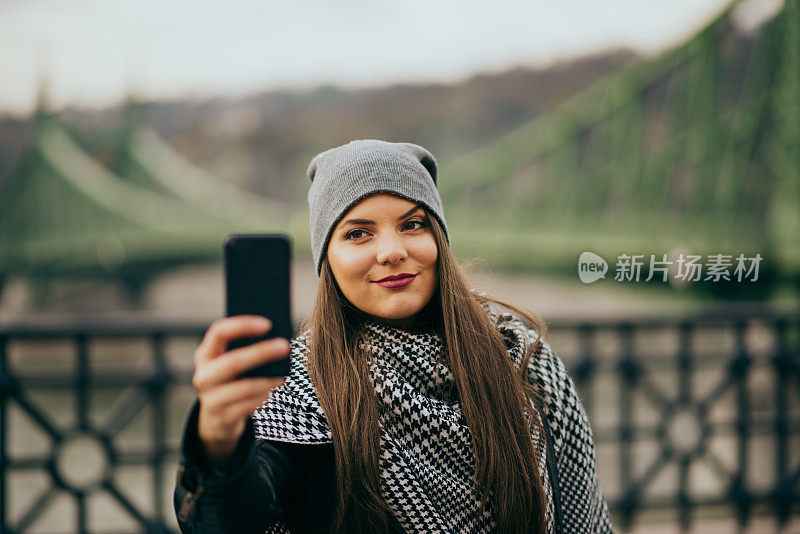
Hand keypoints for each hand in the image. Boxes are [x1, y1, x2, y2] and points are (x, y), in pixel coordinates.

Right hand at [192, 315, 289, 468]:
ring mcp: (210, 399)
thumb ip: (245, 350)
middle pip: (232, 362)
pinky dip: (263, 397)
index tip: (268, 324)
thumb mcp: (230, 363)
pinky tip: (273, 390)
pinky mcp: (222, 418)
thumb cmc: (231, 381)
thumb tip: (276, 339)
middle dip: (261, 353)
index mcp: (205, 355)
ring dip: (267, 381)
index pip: (218, 332)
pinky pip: (247, 406)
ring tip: (283, 375)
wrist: (216, 418)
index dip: (242, 325)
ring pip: (243, 388)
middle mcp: (203, 376)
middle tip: (285, 346)